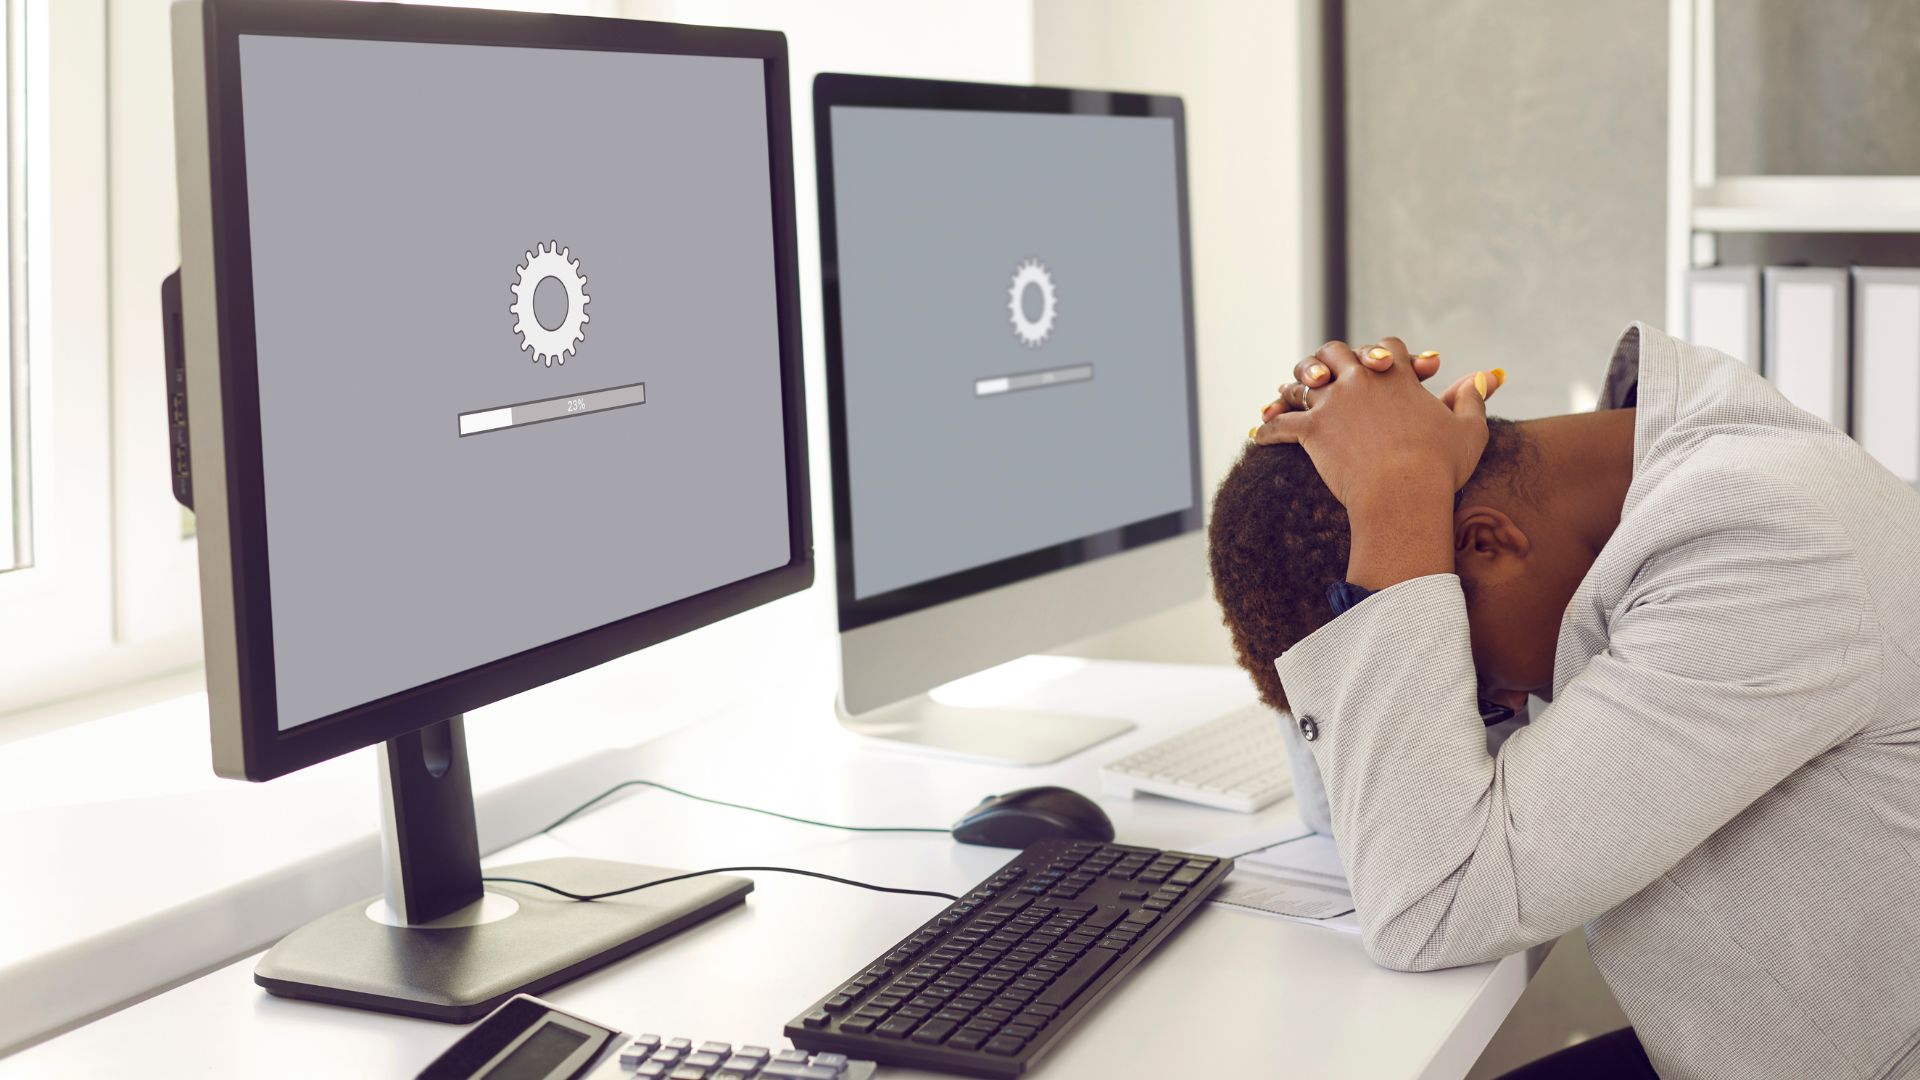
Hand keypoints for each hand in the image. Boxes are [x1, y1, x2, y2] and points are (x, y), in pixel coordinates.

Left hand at [1249, 339, 1504, 589]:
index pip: (1388, 346)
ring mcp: (1333, 403)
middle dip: (1329, 358)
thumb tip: (1485, 376)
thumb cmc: (1441, 466)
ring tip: (1282, 398)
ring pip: (1302, 382)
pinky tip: (1258, 437)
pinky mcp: (1311, 431)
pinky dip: (1268, 430)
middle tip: (1322, 370)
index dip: (1385, 351)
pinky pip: (1281, 424)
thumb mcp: (1469, 429)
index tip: (1383, 361)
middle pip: (1336, 352)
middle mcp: (1360, 380)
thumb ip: (1473, 399)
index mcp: (1396, 376)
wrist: (1405, 492)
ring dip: (1292, 388)